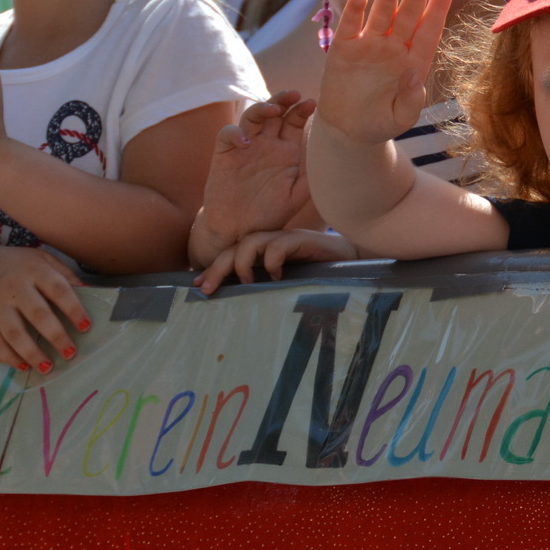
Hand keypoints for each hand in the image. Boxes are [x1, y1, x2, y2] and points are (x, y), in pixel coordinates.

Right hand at [0, 246, 88, 371]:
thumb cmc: (18, 266)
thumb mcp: (43, 260)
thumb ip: (65, 275)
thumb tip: (91, 292)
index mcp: (34, 270)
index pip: (58, 290)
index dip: (73, 309)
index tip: (86, 327)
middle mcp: (14, 287)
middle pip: (37, 314)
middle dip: (55, 335)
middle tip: (70, 353)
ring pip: (13, 332)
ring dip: (31, 352)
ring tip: (47, 367)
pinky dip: (9, 356)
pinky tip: (23, 367)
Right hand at [192, 92, 315, 266]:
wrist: (240, 232)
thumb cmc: (270, 214)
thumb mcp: (295, 197)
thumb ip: (311, 178)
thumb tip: (332, 161)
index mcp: (286, 150)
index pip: (295, 122)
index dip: (302, 110)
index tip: (312, 104)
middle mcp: (266, 144)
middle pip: (275, 112)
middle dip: (284, 99)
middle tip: (294, 94)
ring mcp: (245, 147)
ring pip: (252, 117)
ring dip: (261, 109)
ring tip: (273, 110)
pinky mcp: (224, 155)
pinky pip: (226, 135)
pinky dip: (234, 133)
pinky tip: (245, 141)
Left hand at [193, 229, 356, 294]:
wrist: (352, 263)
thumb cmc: (318, 278)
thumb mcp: (286, 285)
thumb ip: (266, 289)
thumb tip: (240, 308)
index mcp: (264, 253)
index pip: (231, 256)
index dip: (213, 269)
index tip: (197, 286)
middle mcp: (271, 243)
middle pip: (235, 248)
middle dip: (218, 268)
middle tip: (206, 288)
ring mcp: (285, 240)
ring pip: (251, 243)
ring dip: (242, 263)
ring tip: (245, 282)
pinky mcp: (302, 240)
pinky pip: (279, 246)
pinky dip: (273, 261)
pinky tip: (277, 276)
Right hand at [315, 0, 453, 143]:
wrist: (347, 131)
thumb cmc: (380, 124)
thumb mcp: (400, 118)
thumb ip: (411, 99)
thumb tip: (414, 74)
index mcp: (413, 63)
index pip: (428, 33)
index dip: (436, 11)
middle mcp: (393, 49)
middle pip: (407, 18)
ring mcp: (368, 46)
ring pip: (380, 16)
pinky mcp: (343, 49)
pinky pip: (350, 26)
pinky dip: (354, 12)